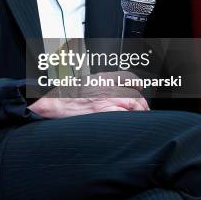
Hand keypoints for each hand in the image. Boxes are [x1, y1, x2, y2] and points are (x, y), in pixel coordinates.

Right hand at [29, 71, 149, 118]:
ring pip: (133, 104)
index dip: (136, 82)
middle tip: (143, 108)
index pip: (127, 76)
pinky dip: (131, 119)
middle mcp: (107, 86)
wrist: (57, 103)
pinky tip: (130, 123)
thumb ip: (101, 82)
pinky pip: (125, 116)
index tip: (140, 88)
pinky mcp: (105, 111)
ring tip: (140, 116)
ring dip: (140, 111)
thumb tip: (114, 87)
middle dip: (141, 102)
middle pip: (133, 92)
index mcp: (103, 77)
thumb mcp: (86, 81)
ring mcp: (107, 99)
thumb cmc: (68, 94)